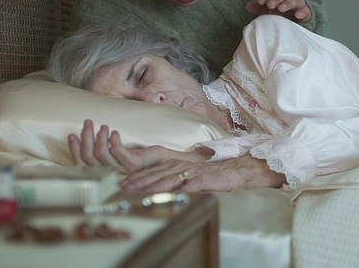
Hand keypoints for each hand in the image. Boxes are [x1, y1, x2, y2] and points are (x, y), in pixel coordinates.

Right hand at [68, 120, 198, 171]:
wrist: (168, 161)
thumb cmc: (143, 157)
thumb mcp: (121, 154)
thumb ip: (106, 152)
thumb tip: (86, 138)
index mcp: (105, 176)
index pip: (83, 167)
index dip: (75, 150)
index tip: (72, 135)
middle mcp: (112, 177)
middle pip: (90, 159)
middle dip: (86, 138)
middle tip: (87, 122)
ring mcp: (123, 173)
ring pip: (102, 155)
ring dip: (100, 137)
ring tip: (104, 126)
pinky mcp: (135, 166)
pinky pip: (119, 153)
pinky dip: (114, 141)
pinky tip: (116, 133)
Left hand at [119, 155, 285, 192]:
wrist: (238, 170)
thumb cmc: (212, 174)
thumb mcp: (189, 174)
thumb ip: (173, 177)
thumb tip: (156, 185)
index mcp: (176, 164)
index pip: (153, 171)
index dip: (136, 177)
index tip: (120, 183)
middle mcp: (182, 166)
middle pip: (157, 175)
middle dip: (139, 181)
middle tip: (123, 188)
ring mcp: (193, 172)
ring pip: (170, 179)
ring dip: (154, 185)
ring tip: (142, 191)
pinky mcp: (206, 179)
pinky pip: (192, 184)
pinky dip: (182, 189)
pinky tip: (173, 194)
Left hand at [246, 0, 311, 23]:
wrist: (291, 25)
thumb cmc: (278, 15)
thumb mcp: (266, 11)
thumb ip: (258, 8)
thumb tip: (247, 6)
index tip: (259, 2)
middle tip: (269, 5)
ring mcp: (299, 4)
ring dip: (288, 3)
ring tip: (280, 9)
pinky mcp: (306, 13)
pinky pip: (306, 10)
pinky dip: (303, 11)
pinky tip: (297, 15)